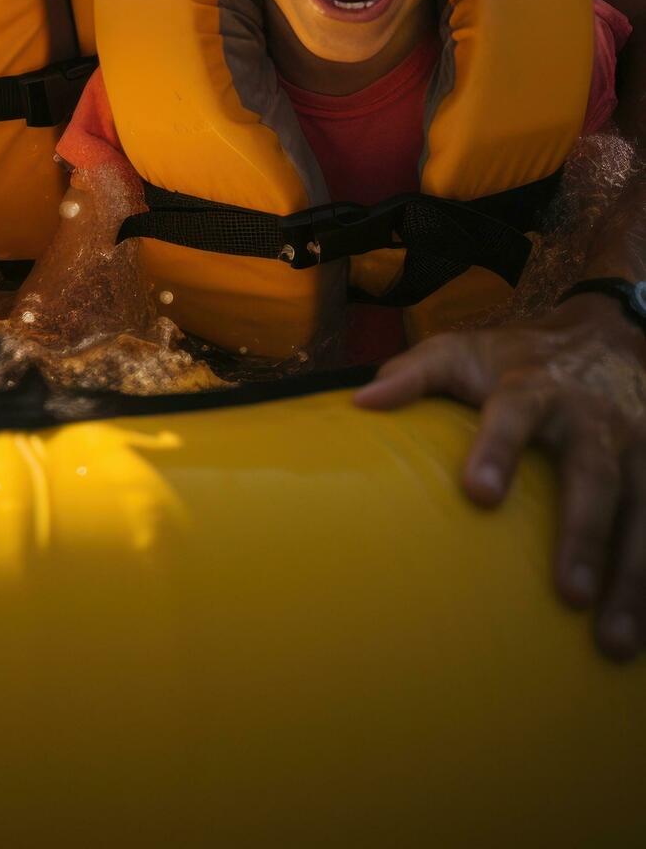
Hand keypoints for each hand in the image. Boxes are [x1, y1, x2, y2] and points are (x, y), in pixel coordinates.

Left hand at [354, 295, 645, 660]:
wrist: (609, 335)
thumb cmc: (518, 359)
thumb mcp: (463, 351)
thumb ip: (413, 373)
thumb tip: (361, 403)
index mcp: (535, 388)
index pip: (515, 414)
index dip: (498, 449)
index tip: (479, 494)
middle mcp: (593, 420)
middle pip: (594, 477)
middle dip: (584, 535)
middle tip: (569, 595)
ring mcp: (640, 449)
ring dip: (634, 579)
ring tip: (611, 644)